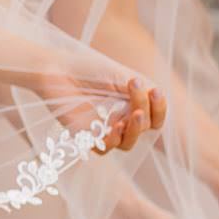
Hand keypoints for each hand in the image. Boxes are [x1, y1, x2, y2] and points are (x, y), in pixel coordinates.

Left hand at [35, 63, 166, 155]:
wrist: (57, 70)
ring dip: (134, 130)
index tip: (156, 91)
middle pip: (146, 130)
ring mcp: (104, 130)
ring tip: (133, 115)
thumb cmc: (88, 70)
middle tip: (138, 100)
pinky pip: (105, 148)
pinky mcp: (86, 137)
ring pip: (128, 142)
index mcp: (133, 105)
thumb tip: (158, 98)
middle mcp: (122, 119)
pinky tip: (114, 126)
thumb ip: (141, 90)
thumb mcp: (120, 75)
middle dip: (147, 115)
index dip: (160, 108)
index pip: (156, 116)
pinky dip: (113, 139)